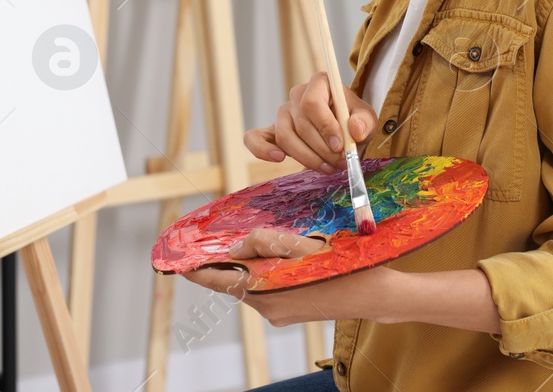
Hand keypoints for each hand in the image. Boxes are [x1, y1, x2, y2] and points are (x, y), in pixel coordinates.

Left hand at [180, 227, 394, 325]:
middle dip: (231, 259)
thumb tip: (237, 249)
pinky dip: (267, 273)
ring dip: (252, 264)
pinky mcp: (290, 312)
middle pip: (236, 279)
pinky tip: (284, 258)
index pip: (219, 279)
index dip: (197, 269)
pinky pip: (268, 289)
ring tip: (266, 244)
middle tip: (229, 239)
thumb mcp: (300, 244)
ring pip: (253, 283)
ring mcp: (279, 312)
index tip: (178, 264)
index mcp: (264, 291)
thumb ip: (263, 242)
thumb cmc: (340, 265)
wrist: (374, 295)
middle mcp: (266, 307)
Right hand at [243, 71, 377, 172]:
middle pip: (301, 124)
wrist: (345, 132)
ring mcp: (283, 113)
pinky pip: (255, 138)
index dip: (325, 126)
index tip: (340, 146)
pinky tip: (278, 158)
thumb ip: (364, 122)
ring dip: (307, 157)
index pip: (312, 103)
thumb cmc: (354, 122)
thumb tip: (354, 130)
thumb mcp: (367, 120)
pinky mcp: (272, 132)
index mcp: (319, 83)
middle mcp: (297, 95)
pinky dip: (261, 149)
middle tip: (340, 163)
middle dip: (322, 149)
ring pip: (285, 137)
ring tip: (328, 168)